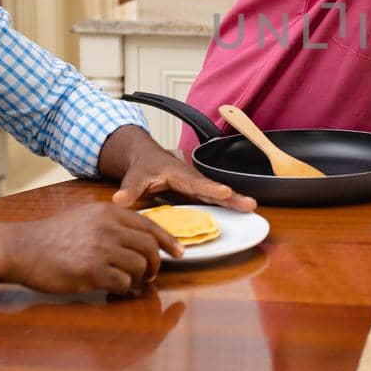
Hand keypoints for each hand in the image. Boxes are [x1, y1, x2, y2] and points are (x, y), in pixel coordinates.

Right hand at [2, 201, 182, 294]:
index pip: (150, 226)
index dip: (168, 241)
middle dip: (155, 264)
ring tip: (127, 282)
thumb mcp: (85, 218)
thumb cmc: (53, 237)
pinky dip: (122, 289)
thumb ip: (113, 224)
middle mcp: (107, 227)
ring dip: (137, 278)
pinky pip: (122, 283)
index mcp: (108, 213)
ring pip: (138, 266)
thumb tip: (142, 241)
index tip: (179, 253)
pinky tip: (112, 289)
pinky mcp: (90, 271)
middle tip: (149, 275)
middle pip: (149, 247)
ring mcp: (99, 249)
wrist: (21, 248)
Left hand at [107, 133, 257, 211]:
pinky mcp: (198, 194)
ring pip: (218, 195)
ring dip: (235, 201)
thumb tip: (119, 201)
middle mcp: (192, 180)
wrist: (146, 158)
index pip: (196, 183)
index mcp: (179, 175)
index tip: (225, 192)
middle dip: (232, 196)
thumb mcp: (134, 177)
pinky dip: (229, 205)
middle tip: (250, 204)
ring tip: (251, 207)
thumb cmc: (142, 167)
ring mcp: (197, 187)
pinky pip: (215, 200)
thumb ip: (129, 190)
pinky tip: (242, 212)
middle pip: (214, 189)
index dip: (211, 188)